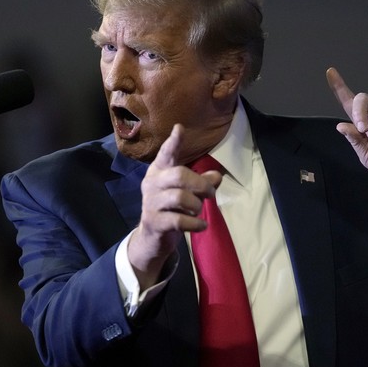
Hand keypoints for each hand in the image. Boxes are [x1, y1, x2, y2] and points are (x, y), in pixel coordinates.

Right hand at [127, 124, 221, 286]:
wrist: (151, 238)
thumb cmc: (171, 209)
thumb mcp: (187, 193)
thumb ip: (201, 182)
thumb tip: (217, 175)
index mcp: (159, 171)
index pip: (166, 153)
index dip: (174, 142)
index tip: (180, 128)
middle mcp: (152, 183)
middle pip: (178, 174)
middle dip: (200, 183)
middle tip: (210, 193)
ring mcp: (150, 203)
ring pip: (179, 197)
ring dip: (197, 204)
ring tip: (199, 211)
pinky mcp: (154, 222)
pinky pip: (179, 220)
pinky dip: (195, 223)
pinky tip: (202, 225)